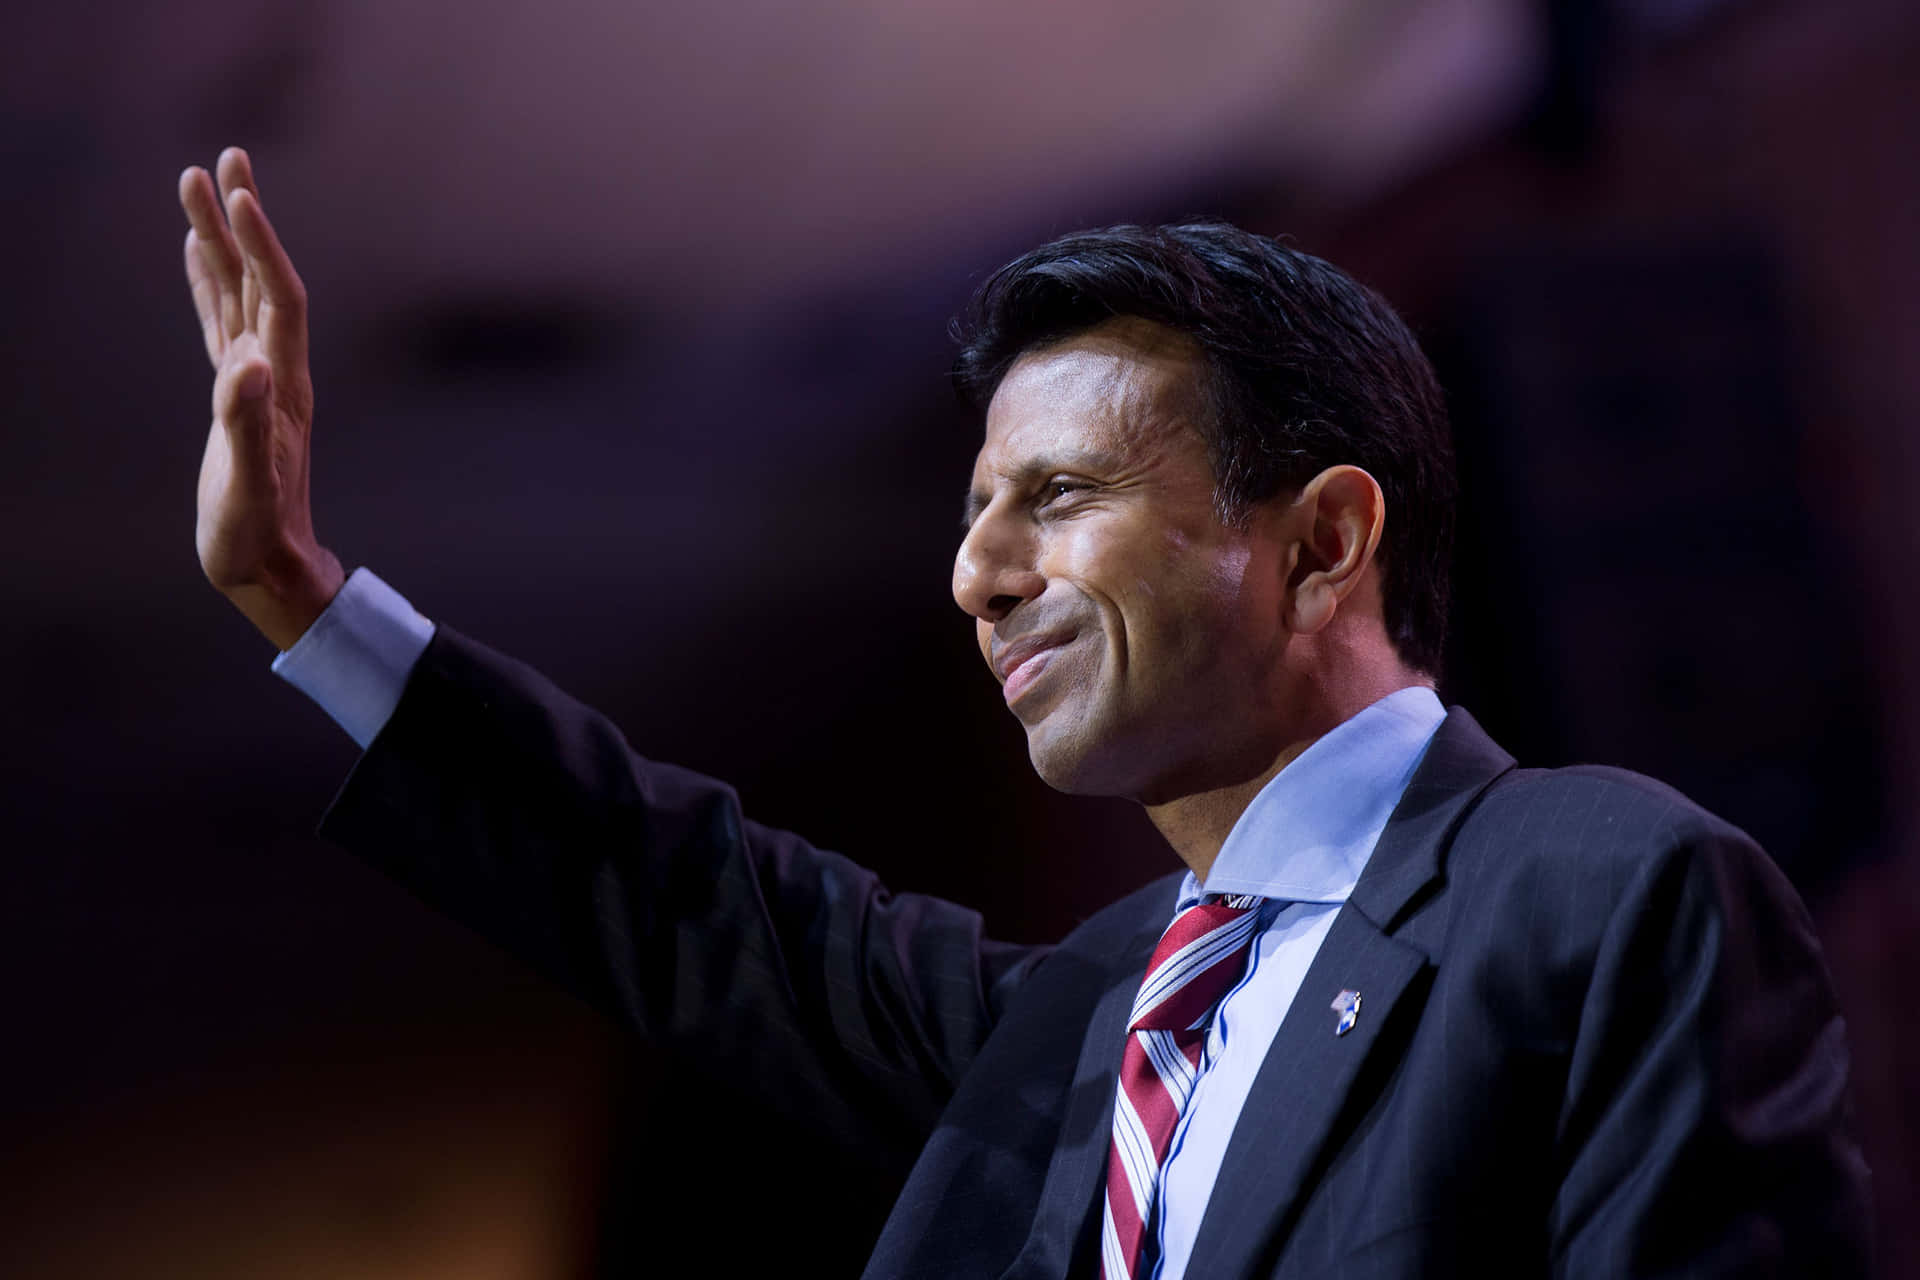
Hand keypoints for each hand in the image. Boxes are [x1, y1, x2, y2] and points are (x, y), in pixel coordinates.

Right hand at [180, 147, 343, 649]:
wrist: (271, 569)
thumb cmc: (257, 537)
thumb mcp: (249, 486)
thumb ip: (246, 426)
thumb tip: (245, 365)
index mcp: (283, 387)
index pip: (279, 298)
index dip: (264, 245)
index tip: (241, 192)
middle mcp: (276, 373)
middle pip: (262, 279)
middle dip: (243, 218)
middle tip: (227, 157)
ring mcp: (257, 381)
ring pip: (238, 292)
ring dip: (221, 238)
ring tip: (198, 183)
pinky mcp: (236, 395)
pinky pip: (222, 322)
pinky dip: (208, 282)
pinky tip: (195, 253)